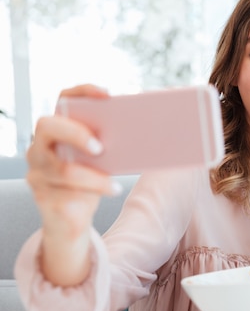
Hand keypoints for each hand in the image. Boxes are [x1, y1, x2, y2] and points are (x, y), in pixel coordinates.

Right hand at [26, 84, 118, 285]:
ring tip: (114, 182)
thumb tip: (152, 129)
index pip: (63, 99)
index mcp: (58, 129)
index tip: (108, 95)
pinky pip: (66, 192)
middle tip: (100, 146)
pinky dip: (94, 190)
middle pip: (47, 126)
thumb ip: (111, 143)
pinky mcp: (42, 196)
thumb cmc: (90, 181)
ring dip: (91, 175)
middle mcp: (40, 146)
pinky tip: (113, 190)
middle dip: (76, 133)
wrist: (71, 219)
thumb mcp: (102, 160)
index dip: (83, 91)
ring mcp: (37, 171)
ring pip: (59, 168)